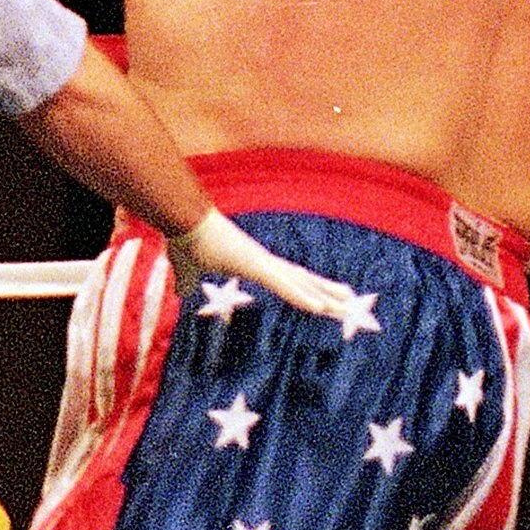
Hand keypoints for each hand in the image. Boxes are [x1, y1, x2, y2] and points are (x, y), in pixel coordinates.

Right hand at [174, 209, 366, 326]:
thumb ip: (187, 281)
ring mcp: (263, 262)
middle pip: (301, 280)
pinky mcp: (257, 264)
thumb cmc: (185, 240)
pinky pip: (284, 286)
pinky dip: (302, 297)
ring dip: (324, 296)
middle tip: (349, 302)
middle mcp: (264, 262)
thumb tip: (180, 292)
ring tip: (348, 305)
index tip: (322, 298)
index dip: (304, 289)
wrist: (181, 220)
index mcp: (253, 264)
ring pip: (300, 283)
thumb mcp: (187, 270)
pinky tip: (320, 309)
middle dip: (324, 293)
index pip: (285, 280)